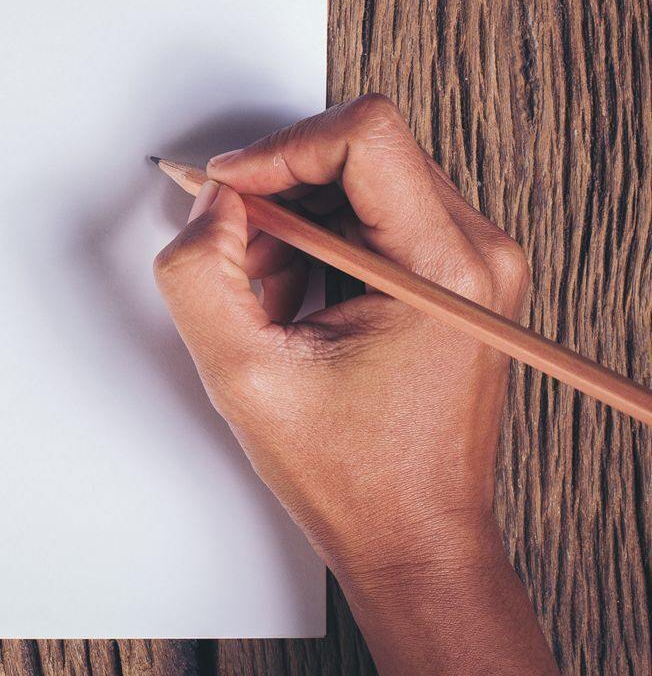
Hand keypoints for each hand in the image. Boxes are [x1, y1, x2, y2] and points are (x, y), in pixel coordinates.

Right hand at [153, 93, 526, 586]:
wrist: (416, 540)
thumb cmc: (358, 478)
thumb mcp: (244, 375)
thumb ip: (200, 273)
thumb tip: (209, 204)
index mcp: (445, 270)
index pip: (364, 135)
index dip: (279, 149)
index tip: (229, 191)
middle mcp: (476, 252)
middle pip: (359, 149)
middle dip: (278, 192)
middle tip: (238, 254)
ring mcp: (471, 261)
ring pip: (357, 177)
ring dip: (293, 221)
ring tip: (269, 295)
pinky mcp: (453, 273)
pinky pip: (370, 211)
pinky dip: (315, 241)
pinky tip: (295, 302)